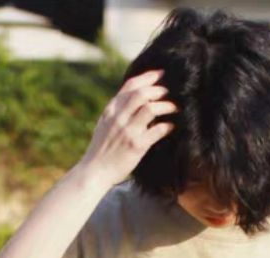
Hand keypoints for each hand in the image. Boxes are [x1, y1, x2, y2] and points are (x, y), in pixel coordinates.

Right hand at [76, 69, 178, 191]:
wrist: (95, 172)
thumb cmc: (101, 150)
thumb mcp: (104, 124)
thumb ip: (117, 111)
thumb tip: (133, 100)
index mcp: (111, 110)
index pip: (130, 85)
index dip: (148, 77)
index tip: (161, 74)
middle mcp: (119, 117)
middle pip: (142, 93)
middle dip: (159, 90)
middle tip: (170, 92)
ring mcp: (127, 131)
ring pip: (150, 108)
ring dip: (166, 105)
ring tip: (174, 107)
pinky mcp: (136, 146)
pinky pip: (157, 130)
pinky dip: (167, 126)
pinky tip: (172, 126)